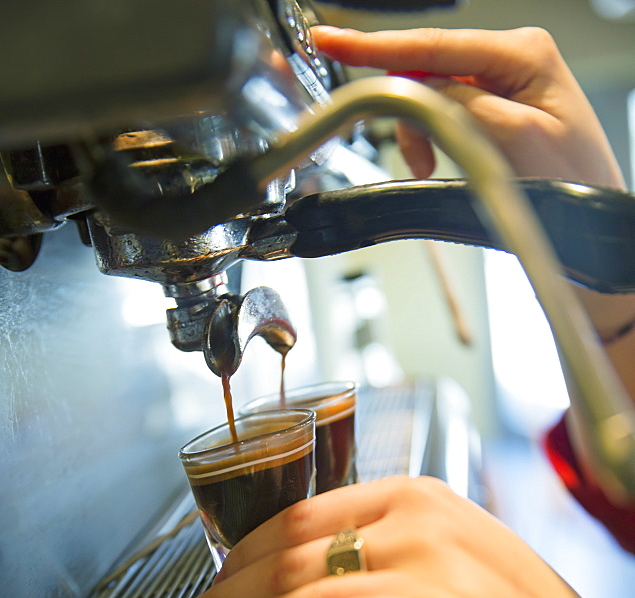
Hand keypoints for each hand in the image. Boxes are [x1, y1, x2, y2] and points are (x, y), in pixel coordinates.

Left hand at [155, 476, 634, 597]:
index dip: (236, 560)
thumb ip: (378, 561)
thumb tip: (292, 586)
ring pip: (314, 587)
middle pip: (293, 552)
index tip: (199, 596)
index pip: (299, 519)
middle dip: (221, 595)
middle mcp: (427, 522)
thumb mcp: (447, 570)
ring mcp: (449, 571)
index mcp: (418, 500)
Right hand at [312, 24, 625, 189]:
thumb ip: (458, 105)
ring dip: (419, 133)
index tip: (331, 40)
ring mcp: (502, 85)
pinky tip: (441, 163)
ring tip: (433, 167)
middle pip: (426, 68)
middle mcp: (512, 60)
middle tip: (417, 159)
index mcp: (523, 54)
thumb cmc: (572, 189)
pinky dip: (430, 141)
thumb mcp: (510, 141)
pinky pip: (442, 115)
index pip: (433, 45)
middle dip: (407, 112)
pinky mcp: (492, 112)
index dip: (375, 46)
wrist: (590, 233)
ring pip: (429, 95)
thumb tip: (415, 87)